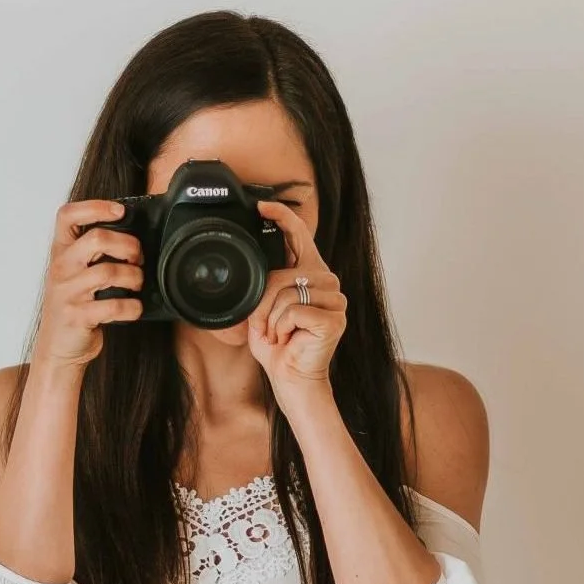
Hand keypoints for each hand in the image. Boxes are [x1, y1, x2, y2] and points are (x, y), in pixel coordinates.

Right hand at [31, 199, 145, 369]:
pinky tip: (134, 308)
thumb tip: (131, 236)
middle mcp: (61, 269)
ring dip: (134, 277)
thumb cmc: (72, 307)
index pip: (67, 215)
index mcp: (60, 253)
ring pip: (109, 272)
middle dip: (127, 245)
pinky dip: (132, 307)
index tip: (119, 211)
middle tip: (137, 257)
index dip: (95, 207)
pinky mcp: (78, 316)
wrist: (57, 348)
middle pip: (97, 239)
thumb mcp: (74, 274)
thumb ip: (91, 254)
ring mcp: (67, 293)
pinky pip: (114, 305)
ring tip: (137, 284)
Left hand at [246, 200, 347, 401]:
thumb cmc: (278, 345)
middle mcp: (326, 281)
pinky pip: (294, 312)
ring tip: (280, 334)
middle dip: (263, 304)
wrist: (291, 377)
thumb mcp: (262, 309)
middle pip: (281, 274)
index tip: (262, 205)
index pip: (299, 236)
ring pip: (285, 294)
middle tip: (267, 327)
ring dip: (271, 320)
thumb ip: (263, 284)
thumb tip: (249, 265)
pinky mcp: (334, 318)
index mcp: (310, 273)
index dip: (282, 217)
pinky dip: (282, 329)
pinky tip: (290, 339)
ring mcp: (335, 299)